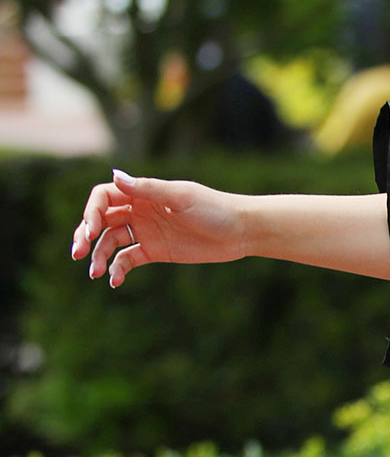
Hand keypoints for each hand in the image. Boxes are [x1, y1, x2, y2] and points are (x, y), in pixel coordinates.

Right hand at [72, 170, 248, 286]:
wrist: (242, 231)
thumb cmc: (215, 208)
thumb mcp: (181, 198)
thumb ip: (149, 189)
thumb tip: (115, 176)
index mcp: (145, 193)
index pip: (104, 198)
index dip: (91, 212)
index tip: (90, 230)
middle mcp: (141, 211)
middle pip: (101, 221)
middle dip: (86, 235)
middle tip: (79, 253)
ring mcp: (147, 231)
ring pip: (111, 242)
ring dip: (100, 256)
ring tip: (96, 273)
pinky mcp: (156, 251)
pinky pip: (128, 259)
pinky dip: (118, 269)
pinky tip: (115, 281)